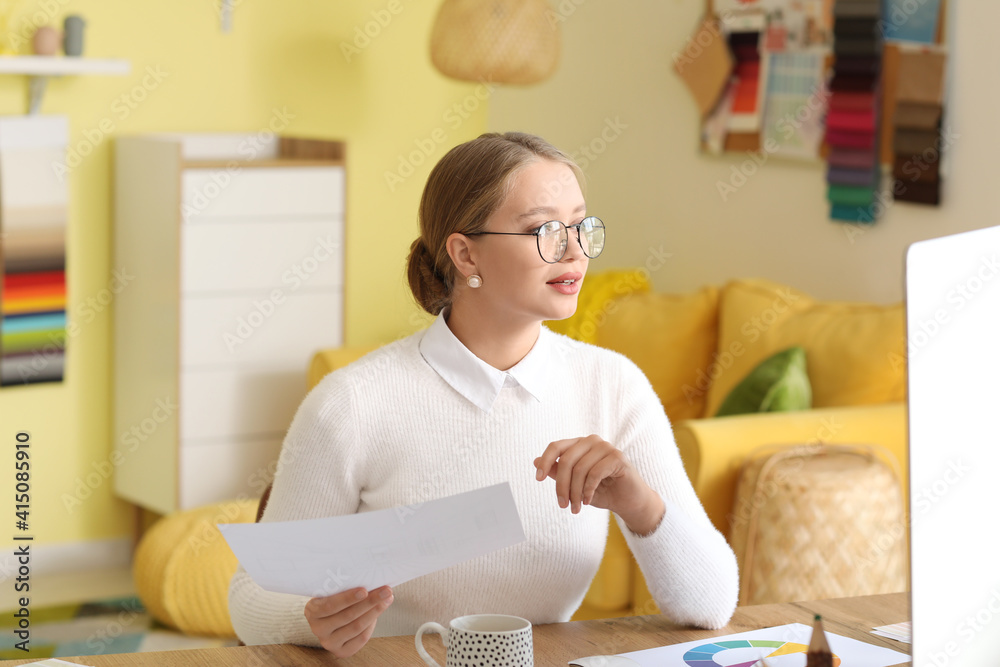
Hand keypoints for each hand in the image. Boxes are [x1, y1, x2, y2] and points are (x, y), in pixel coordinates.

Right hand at [304, 585, 393, 656]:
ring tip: (387, 599)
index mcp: (312, 610)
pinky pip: (360, 638)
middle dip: (369, 602)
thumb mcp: (332, 591)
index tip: (364, 590)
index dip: (348, 598)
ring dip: (375, 611)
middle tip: (385, 591)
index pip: (330, 605)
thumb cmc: (334, 598)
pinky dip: (371, 625)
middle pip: (348, 616)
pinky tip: (378, 611)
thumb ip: (344, 587)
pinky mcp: (341, 651)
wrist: (329, 618)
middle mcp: (318, 628)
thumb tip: (370, 578)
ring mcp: (328, 642)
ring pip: (356, 626)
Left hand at [533, 435, 664, 534]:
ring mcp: (606, 447)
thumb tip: (535, 461)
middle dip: (561, 485)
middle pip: (566, 460)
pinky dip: (588, 490)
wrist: (628, 502)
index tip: (538, 479)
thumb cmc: (601, 491)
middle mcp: (592, 441)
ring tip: (576, 508)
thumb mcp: (574, 484)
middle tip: (562, 505)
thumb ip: (558, 472)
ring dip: (575, 492)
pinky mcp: (617, 458)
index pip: (556, 446)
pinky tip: (588, 500)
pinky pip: (594, 473)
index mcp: (579, 444)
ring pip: (579, 469)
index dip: (545, 461)